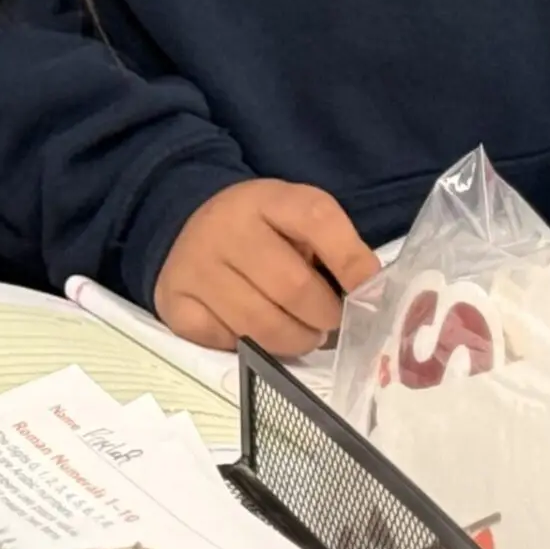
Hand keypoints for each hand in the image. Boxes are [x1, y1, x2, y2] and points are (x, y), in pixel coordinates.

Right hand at [157, 181, 380, 356]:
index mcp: (265, 199)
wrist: (185, 225)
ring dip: (295, 341)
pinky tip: (253, 331)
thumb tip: (374, 295)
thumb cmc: (260, 231)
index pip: (317, 219)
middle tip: (327, 320)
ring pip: (263, 327)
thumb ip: (338, 249)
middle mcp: (225, 229)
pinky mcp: (175, 304)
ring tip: (300, 331)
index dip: (351, 260)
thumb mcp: (298, 220)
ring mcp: (195, 268)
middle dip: (324, 316)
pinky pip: (227, 344)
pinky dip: (250, 349)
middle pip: (294, 288)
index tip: (369, 291)